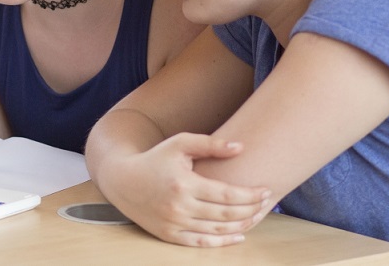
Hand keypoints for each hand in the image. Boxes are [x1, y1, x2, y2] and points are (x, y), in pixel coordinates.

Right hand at [103, 133, 270, 246]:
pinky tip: (238, 236)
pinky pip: (201, 243)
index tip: (266, 190)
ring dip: (241, 226)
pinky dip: (222, 242)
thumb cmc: (155, 159)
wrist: (122, 180)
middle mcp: (179, 206)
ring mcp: (174, 223)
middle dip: (251, 210)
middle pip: (226, 215)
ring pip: (217, 231)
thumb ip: (210, 144)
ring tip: (255, 216)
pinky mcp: (168, 235)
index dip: (251, 194)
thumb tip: (241, 147)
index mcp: (184, 183)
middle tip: (265, 204)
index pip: (227, 194)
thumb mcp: (179, 144)